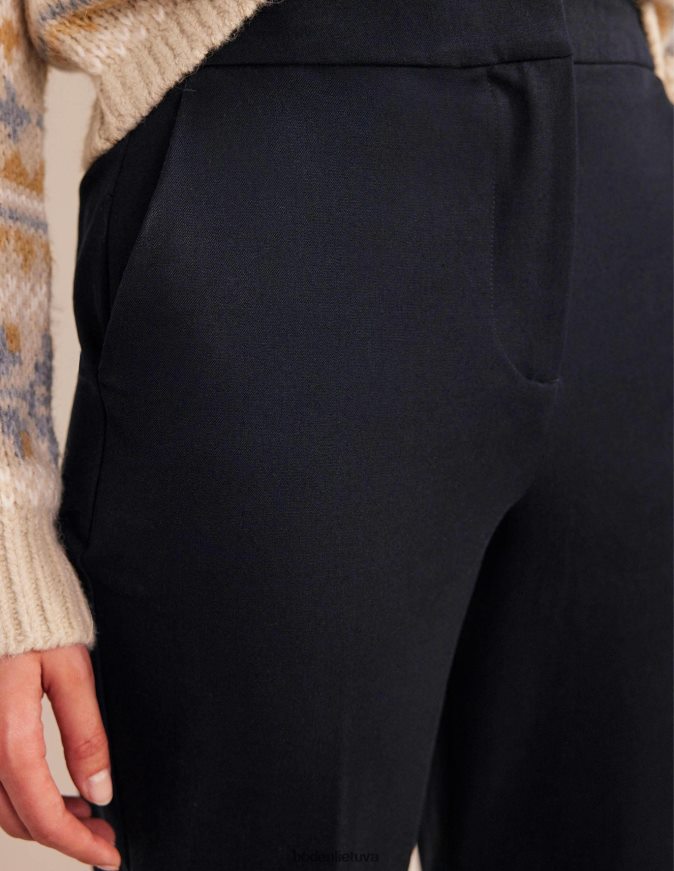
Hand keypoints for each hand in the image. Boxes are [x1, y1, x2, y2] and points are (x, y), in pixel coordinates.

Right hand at [0, 644, 121, 869]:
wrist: (3, 594)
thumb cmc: (34, 623)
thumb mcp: (71, 670)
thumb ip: (85, 732)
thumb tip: (99, 789)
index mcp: (7, 734)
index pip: (41, 812)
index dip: (77, 843)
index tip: (108, 855)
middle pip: (18, 818)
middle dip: (65, 836)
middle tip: (105, 835)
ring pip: (2, 807)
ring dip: (44, 819)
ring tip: (88, 814)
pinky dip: (24, 797)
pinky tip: (55, 790)